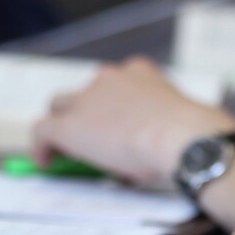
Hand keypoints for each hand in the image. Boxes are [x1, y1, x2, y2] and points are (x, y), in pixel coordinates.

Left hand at [32, 57, 234, 186]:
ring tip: (68, 150)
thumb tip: (157, 150)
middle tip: (93, 137)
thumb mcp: (178, 119)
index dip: (111, 105)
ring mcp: (87, 99)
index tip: (116, 124)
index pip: (115, 82)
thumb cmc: (191, 133)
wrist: (180, 137)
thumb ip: (162, 123)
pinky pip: (44, 130)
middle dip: (85, 112)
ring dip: (66, 125)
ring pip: (61, 107)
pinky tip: (48, 162)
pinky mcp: (69, 125)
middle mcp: (110, 78)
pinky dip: (43, 146)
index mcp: (140, 72)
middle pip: (84, 92)